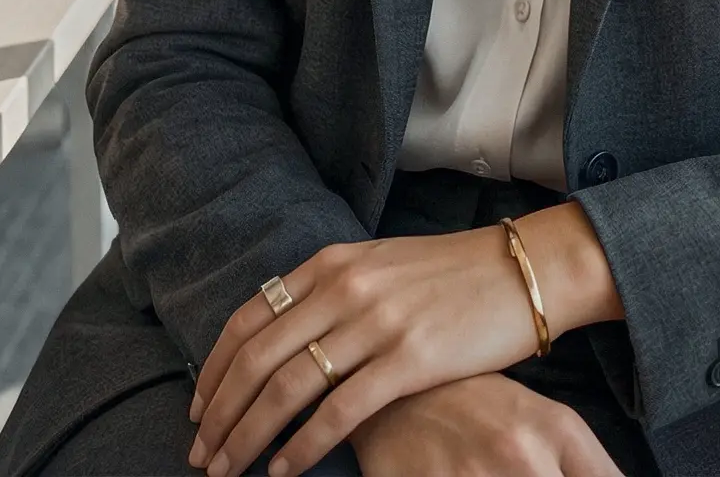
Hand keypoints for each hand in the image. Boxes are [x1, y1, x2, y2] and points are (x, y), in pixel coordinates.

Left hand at [187, 203, 621, 476]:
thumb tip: (280, 337)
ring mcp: (376, 322)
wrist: (521, 270)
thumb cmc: (450, 274)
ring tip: (229, 471)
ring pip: (288, 389)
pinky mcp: (409, 359)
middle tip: (201, 456)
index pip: (249, 320)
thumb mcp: (378, 266)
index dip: (215, 371)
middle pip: (258, 360)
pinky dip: (303, 446)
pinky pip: (339, 411)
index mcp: (332, 263)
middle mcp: (345, 287)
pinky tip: (284, 471)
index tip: (199, 411)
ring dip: (249, 437)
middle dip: (220, 415)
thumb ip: (329, 293)